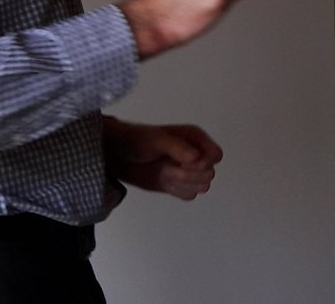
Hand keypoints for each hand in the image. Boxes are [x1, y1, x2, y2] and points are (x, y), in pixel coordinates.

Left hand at [103, 117, 223, 200]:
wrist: (118, 156)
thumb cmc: (137, 140)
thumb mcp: (157, 140)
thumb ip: (178, 148)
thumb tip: (196, 158)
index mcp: (195, 139)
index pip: (215, 155)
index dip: (205, 162)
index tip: (186, 163)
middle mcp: (196, 155)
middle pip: (210, 174)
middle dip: (190, 175)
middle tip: (170, 168)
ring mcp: (187, 171)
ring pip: (202, 187)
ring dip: (183, 184)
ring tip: (164, 173)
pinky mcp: (178, 185)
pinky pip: (190, 195)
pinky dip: (178, 192)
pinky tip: (164, 182)